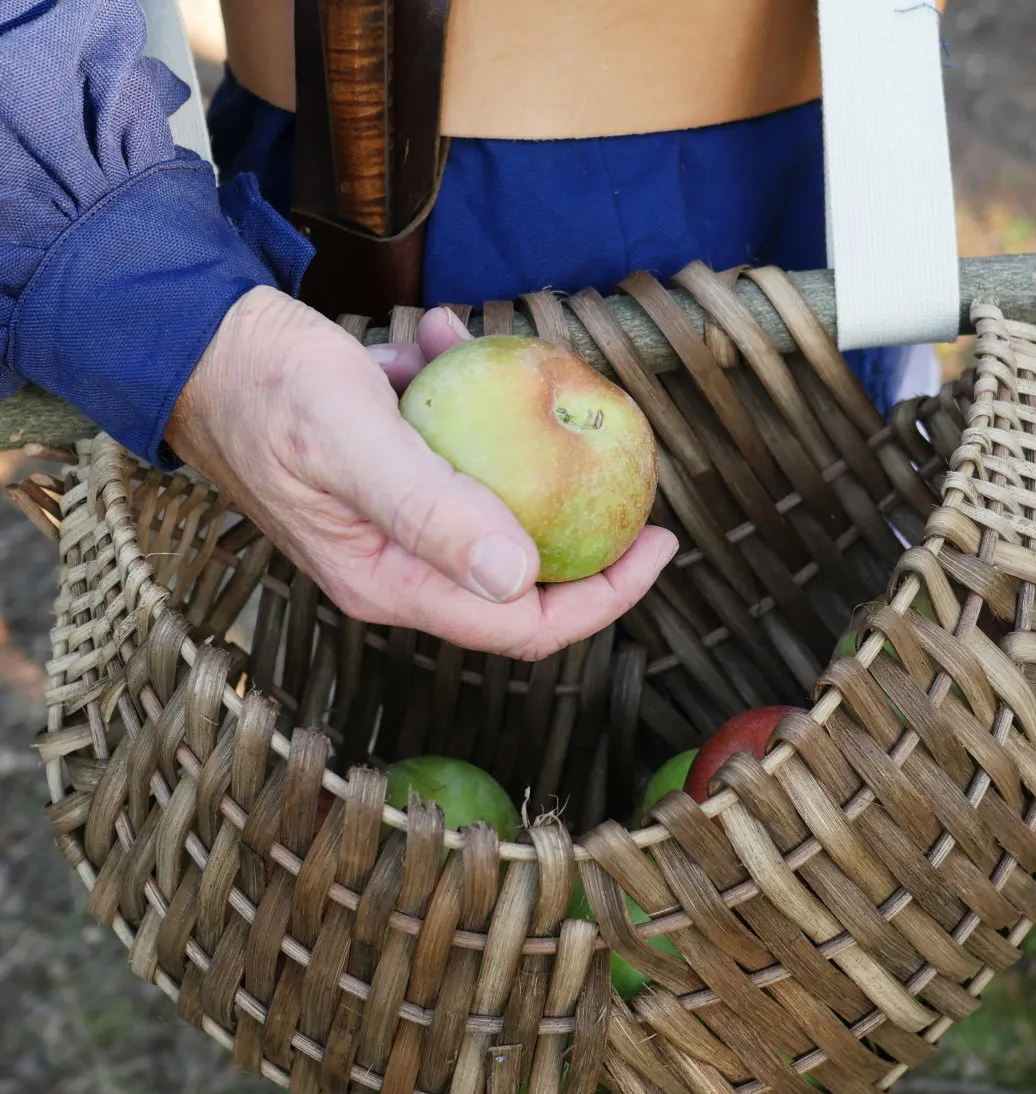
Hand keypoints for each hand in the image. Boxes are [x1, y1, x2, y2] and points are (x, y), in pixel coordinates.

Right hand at [166, 286, 676, 659]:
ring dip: (519, 440)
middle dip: (586, 526)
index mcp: (393, 582)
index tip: (659, 542)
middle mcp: (398, 569)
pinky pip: (456, 459)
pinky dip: (467, 403)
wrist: (192, 343)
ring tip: (513, 360)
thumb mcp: (352, 439)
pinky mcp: (389, 483)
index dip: (605, 598)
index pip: (522, 625)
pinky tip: (443, 343)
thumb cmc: (262, 386)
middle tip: (632, 468)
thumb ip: (431, 509)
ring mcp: (394, 528)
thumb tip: (520, 575)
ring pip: (496, 507)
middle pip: (523, 579)